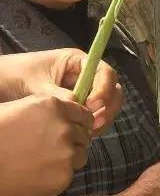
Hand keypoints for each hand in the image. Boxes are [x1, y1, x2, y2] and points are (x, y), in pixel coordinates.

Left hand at [0, 49, 122, 132]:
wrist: (0, 85)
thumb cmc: (14, 75)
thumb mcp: (35, 83)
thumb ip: (57, 94)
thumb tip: (78, 107)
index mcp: (77, 62)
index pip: (104, 73)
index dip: (104, 89)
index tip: (92, 105)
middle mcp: (86, 77)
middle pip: (112, 90)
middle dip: (108, 107)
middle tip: (94, 122)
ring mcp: (84, 93)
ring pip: (108, 105)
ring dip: (103, 119)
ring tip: (88, 131)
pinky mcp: (80, 109)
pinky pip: (96, 117)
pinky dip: (94, 126)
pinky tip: (83, 133)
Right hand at [0, 94, 93, 195]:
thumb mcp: (17, 109)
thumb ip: (45, 111)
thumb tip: (65, 116)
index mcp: (52, 106)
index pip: (83, 114)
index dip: (78, 123)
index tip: (71, 129)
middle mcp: (65, 127)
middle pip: (83, 135)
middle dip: (72, 140)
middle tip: (50, 148)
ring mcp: (66, 153)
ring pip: (80, 155)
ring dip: (68, 158)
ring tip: (42, 160)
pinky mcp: (64, 176)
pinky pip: (69, 174)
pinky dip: (58, 175)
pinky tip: (37, 173)